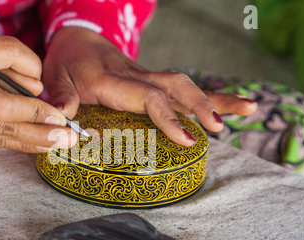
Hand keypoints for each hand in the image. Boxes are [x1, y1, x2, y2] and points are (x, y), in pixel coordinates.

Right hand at [0, 35, 76, 153]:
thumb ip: (6, 58)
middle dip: (42, 131)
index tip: (59, 114)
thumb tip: (36, 86)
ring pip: (3, 137)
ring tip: (61, 145)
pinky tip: (38, 145)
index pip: (5, 86)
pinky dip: (18, 144)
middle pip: (8, 121)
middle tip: (69, 138)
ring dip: (35, 142)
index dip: (35, 100)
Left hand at [43, 27, 256, 145]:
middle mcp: (135, 76)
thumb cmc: (67, 61)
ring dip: (215, 98)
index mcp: (112, 79)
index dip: (168, 116)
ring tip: (248, 109)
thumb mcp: (55, 76)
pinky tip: (228, 106)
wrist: (78, 38)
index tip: (186, 138)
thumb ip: (60, 94)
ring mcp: (147, 77)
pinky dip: (207, 96)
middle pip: (175, 86)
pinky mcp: (152, 80)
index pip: (147, 96)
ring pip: (185, 84)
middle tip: (219, 128)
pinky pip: (180, 88)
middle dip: (200, 106)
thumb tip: (63, 116)